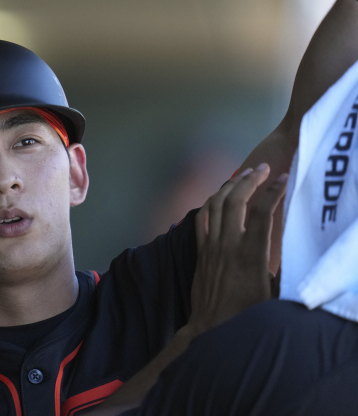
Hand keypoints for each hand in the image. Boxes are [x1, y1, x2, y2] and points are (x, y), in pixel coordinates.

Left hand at [189, 163, 286, 332]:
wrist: (212, 327)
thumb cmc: (248, 313)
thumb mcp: (275, 292)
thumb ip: (282, 266)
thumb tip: (295, 248)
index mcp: (251, 254)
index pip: (261, 213)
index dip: (273, 192)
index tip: (284, 178)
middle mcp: (228, 245)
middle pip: (235, 201)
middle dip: (250, 179)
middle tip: (264, 168)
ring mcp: (211, 246)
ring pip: (216, 205)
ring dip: (229, 185)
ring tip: (244, 174)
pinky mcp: (200, 251)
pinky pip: (201, 218)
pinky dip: (210, 202)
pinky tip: (219, 195)